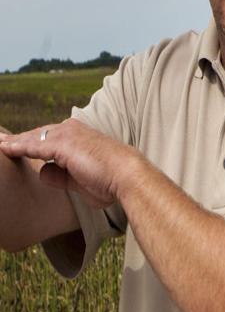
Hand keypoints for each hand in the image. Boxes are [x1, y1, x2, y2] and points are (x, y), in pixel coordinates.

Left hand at [0, 119, 136, 208]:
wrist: (126, 176)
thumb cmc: (109, 181)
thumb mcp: (80, 180)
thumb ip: (60, 175)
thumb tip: (42, 172)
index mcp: (79, 136)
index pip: (47, 137)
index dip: (29, 142)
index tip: (13, 145)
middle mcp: (72, 130)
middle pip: (37, 134)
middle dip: (17, 139)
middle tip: (0, 141)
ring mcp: (67, 135)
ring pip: (32, 138)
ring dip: (12, 142)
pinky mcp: (62, 144)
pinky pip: (33, 145)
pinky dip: (17, 147)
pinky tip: (3, 148)